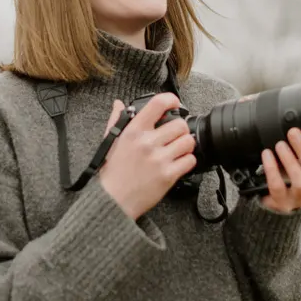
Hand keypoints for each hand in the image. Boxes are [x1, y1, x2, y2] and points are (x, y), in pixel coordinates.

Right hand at [99, 93, 196, 220]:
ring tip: (178, 149)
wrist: (112, 200)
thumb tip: (118, 104)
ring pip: (188, 142)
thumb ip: (116, 120)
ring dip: (186, 144)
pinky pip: (190, 161)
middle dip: (180, 129)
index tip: (174, 103)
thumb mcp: (110, 142)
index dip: (171, 100)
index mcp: (133, 131)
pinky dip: (187, 161)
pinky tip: (178, 162)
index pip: (158, 104)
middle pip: (180, 124)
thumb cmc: (112, 171)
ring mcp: (159, 160)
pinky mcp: (168, 176)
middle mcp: (147, 143)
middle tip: (175, 135)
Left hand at [259, 127, 300, 213]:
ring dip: (290, 161)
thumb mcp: (296, 167)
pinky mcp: (281, 203)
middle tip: (293, 132)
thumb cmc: (286, 180)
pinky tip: (267, 155)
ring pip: (300, 182)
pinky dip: (272, 169)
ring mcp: (297, 198)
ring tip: (280, 145)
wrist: (273, 207)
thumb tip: (292, 130)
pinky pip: (278, 186)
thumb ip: (298, 153)